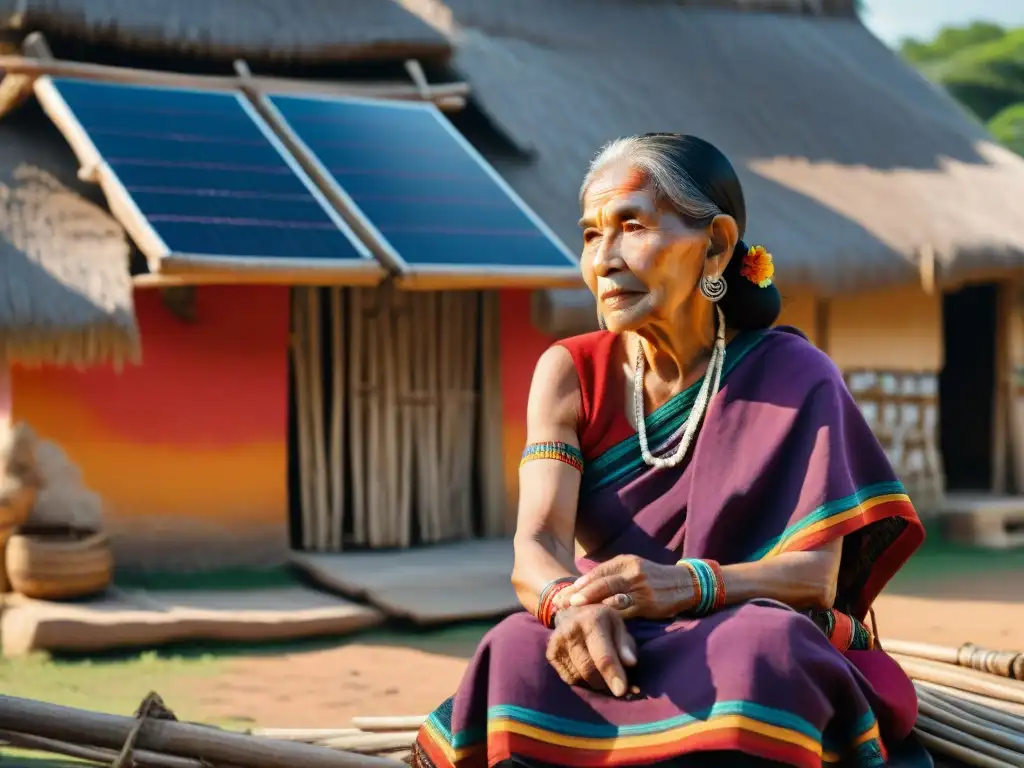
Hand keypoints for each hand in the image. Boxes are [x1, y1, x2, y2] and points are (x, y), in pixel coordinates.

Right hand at [546, 604, 636, 696]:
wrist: (571, 612)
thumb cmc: (601, 620)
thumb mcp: (618, 625)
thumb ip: (626, 645)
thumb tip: (631, 663)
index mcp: (592, 620)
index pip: (602, 655)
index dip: (612, 674)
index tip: (621, 691)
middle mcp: (571, 630)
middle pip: (589, 670)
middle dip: (605, 682)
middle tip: (615, 682)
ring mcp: (557, 642)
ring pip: (579, 677)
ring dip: (594, 683)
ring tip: (601, 673)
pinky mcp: (550, 653)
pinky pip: (568, 679)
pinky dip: (581, 681)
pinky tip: (586, 669)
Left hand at [556, 555, 694, 619]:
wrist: (685, 584)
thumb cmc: (652, 578)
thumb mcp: (632, 569)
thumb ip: (612, 576)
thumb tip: (582, 587)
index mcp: (625, 561)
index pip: (596, 572)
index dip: (578, 584)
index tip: (561, 593)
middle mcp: (631, 571)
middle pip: (600, 584)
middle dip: (579, 595)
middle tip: (561, 605)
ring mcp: (641, 587)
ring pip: (612, 598)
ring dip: (592, 608)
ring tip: (575, 615)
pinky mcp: (649, 603)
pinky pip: (626, 611)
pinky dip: (611, 617)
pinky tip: (599, 623)